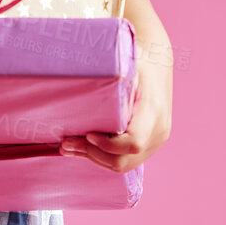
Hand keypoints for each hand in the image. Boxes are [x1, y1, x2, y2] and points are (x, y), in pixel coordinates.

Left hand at [59, 33, 172, 173]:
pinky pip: (127, 160)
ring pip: (124, 165)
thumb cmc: (138, 60)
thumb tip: (75, 78)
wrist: (158, 63)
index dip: (108, 145)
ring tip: (69, 146)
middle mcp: (158, 130)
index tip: (88, 134)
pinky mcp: (149, 144)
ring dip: (95, 158)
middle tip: (66, 143)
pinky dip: (104, 157)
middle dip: (93, 155)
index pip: (133, 142)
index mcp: (153, 110)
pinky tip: (83, 147)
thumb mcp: (126, 63)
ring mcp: (156, 141)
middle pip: (124, 160)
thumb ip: (110, 77)